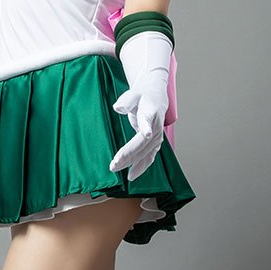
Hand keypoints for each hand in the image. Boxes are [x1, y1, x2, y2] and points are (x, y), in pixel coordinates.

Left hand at [108, 29, 172, 181]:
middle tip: (113, 164)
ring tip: (117, 169)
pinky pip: (148, 158)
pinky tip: (131, 176)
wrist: (155, 97)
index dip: (146, 127)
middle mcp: (156, 128)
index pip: (148, 121)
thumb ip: (127, 101)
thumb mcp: (133, 93)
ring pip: (145, 154)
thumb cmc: (142, 96)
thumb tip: (118, 107)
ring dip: (132, 164)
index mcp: (151, 113)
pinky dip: (140, 168)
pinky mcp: (154, 145)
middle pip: (142, 144)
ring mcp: (156, 138)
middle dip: (128, 155)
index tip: (146, 133)